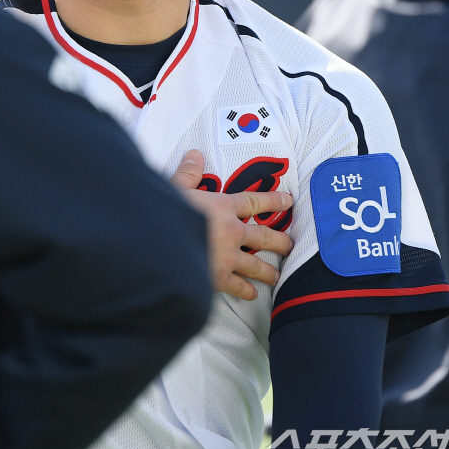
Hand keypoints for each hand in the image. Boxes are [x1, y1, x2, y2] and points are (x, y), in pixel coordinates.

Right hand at [170, 149, 293, 300]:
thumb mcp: (173, 188)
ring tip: (277, 275)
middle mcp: (231, 231)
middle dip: (280, 240)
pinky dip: (246, 291)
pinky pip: (238, 286)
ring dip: (268, 270)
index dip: (273, 200)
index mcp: (221, 206)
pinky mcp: (218, 279)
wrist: (157, 246)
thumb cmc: (164, 214)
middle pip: (263, 235)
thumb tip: (195, 154)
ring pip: (256, 264)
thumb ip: (187, 173)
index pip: (254, 202)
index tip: (288, 201)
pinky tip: (252, 294)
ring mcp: (227, 257)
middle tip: (291, 245)